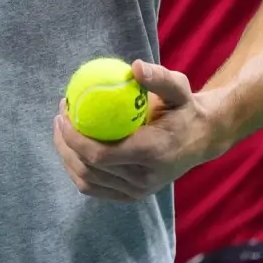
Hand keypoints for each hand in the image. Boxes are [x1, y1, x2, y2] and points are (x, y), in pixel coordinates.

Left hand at [53, 61, 225, 201]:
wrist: (202, 138)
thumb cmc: (185, 108)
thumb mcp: (179, 88)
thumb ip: (159, 78)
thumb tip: (135, 66)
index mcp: (152, 153)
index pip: (100, 154)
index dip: (74, 138)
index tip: (64, 114)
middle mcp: (144, 179)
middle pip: (89, 169)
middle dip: (65, 143)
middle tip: (60, 116)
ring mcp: (137, 191)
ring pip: (87, 181)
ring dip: (67, 156)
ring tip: (62, 129)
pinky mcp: (131, 196)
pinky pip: (94, 187)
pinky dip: (77, 169)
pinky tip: (71, 147)